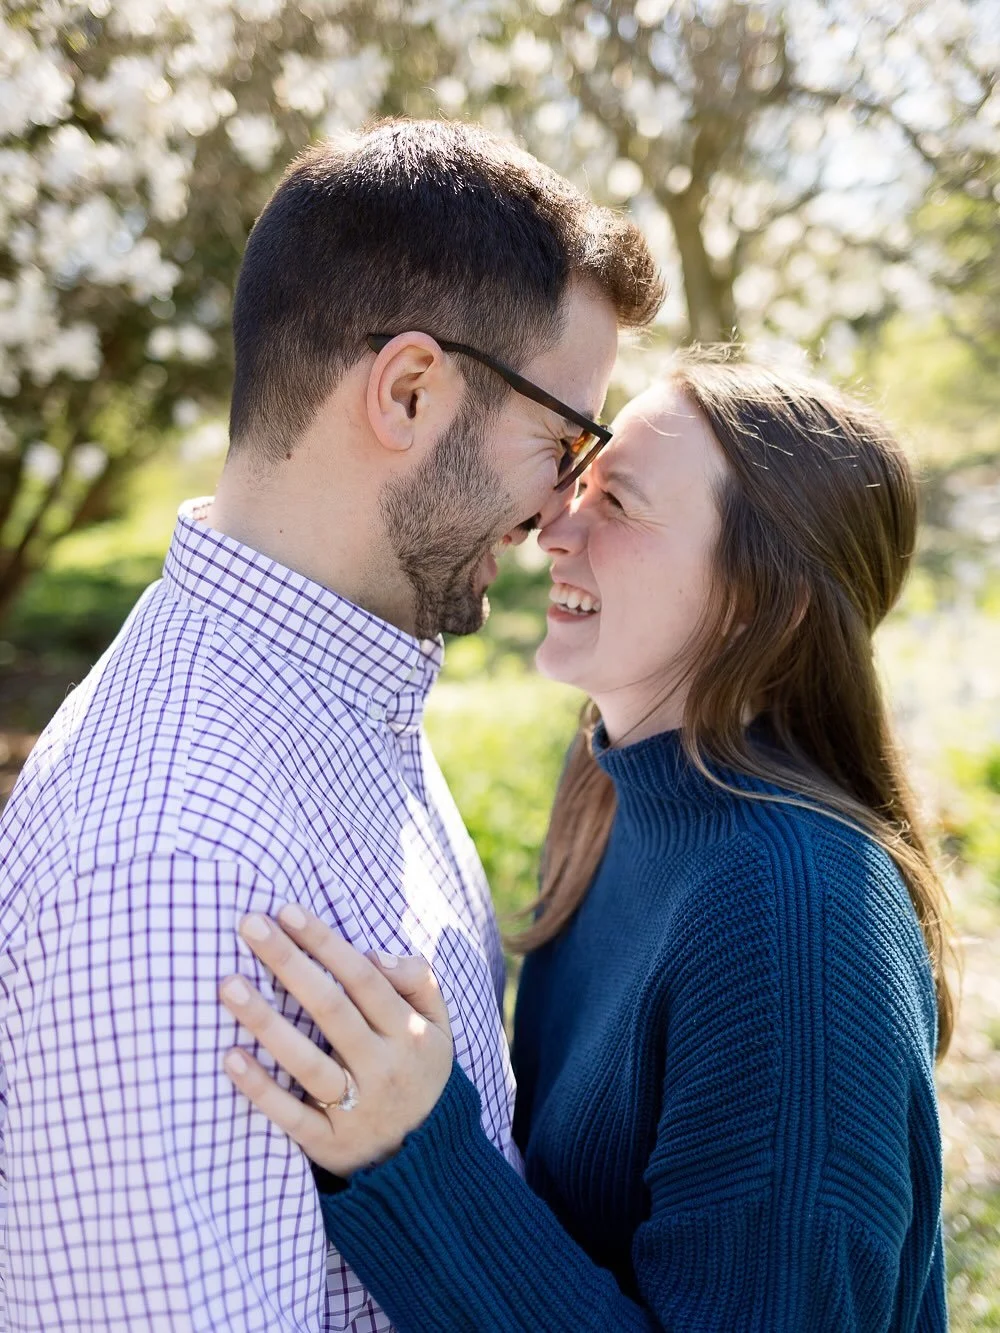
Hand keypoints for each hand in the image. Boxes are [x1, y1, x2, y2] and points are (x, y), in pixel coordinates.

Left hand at [219, 904, 453, 1176]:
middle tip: (249, 924)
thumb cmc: (419, 1071)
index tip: (286, 910)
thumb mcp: (438, 1025)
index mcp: (409, 1032)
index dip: (325, 942)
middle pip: (331, 1008)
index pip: (363, 978)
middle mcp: (384, 1067)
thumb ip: (418, 980)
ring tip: (228, 984)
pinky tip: (230, 1058)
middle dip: (289, 962)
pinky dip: (261, 1089)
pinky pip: (292, 1116)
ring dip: (266, 1022)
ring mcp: (357, 1109)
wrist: (427, 1160)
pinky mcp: (330, 1146)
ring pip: (307, 1062)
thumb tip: (375, 954)